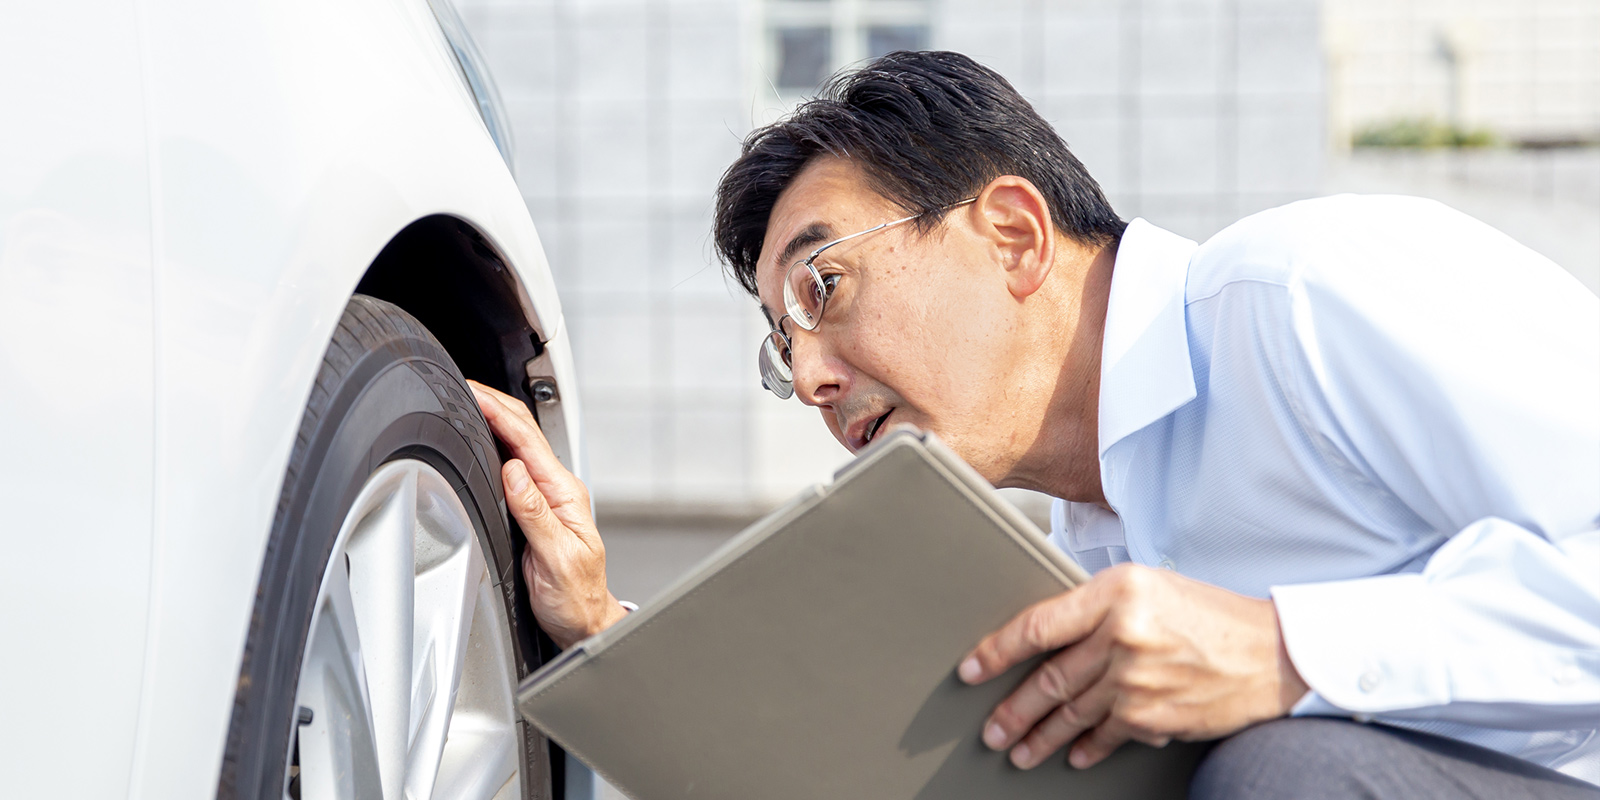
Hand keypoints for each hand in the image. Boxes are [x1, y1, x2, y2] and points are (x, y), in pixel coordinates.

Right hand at [468, 380, 627, 648]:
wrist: (583, 621)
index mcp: (565, 495)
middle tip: (462, 384)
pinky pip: (513, 466)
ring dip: (494, 419)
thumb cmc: (574, 596)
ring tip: (468, 399)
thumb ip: (535, 514)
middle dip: (494, 405)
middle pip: (524, 434)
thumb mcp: (556, 559)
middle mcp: (557, 490)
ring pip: (518, 446)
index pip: (528, 442)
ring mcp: (547, 498)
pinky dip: (495, 445)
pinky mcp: (535, 509)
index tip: (473, 393)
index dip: (499, 413)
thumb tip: (514, 474)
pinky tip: (481, 437)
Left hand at [958, 564, 1307, 769]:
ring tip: (1018, 749)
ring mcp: (1136, 679)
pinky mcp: (1152, 716)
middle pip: (1048, 679)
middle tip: (991, 728)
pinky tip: (1071, 756)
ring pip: (1070, 714)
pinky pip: (1105, 736)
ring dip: (1039, 737)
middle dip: (1013, 710)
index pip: (1038, 624)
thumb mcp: (1149, 587)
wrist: (1273, 654)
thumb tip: (1046, 636)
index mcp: (1115, 592)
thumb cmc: (1209, 615)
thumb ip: (1098, 607)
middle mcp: (1122, 634)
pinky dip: (1085, 748)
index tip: (971, 668)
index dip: (997, 650)